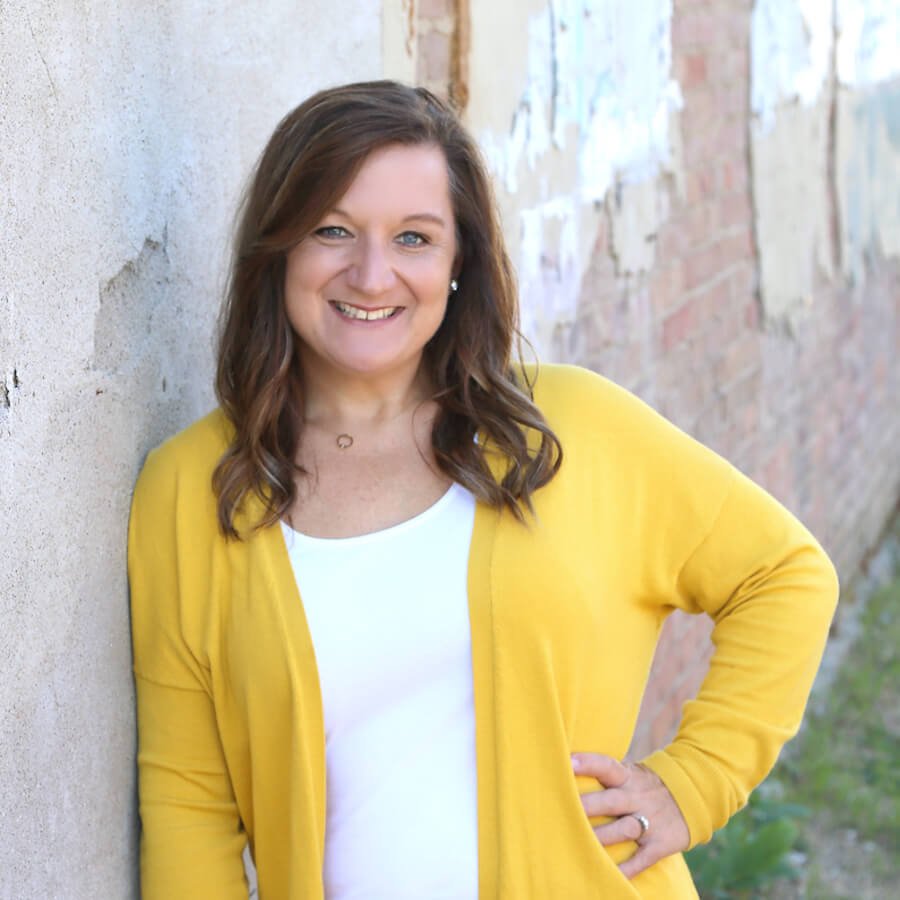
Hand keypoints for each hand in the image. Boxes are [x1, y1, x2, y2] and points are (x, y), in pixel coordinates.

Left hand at [571, 753, 689, 878]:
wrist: (692, 795)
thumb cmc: (644, 785)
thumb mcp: (630, 773)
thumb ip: (606, 774)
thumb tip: (565, 768)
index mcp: (628, 777)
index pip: (607, 766)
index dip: (589, 763)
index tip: (569, 762)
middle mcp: (637, 797)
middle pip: (611, 801)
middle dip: (589, 806)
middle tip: (563, 809)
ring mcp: (650, 821)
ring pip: (624, 829)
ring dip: (602, 837)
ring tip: (578, 842)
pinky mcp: (659, 844)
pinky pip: (642, 858)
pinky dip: (627, 868)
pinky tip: (610, 873)